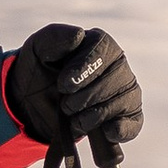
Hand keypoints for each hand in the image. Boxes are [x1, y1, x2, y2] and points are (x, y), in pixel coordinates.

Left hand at [6, 23, 141, 161]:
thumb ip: (55, 37)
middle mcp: (118, 66)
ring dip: (94, 116)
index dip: (85, 69)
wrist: (33, 101)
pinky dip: (121, 129)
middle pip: (115, 78)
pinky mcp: (128, 117)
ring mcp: (126, 91)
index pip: (103, 51)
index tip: (63, 85)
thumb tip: (79, 36)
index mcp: (99, 44)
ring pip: (123, 102)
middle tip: (65, 106)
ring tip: (74, 119)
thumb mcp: (38, 49)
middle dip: (86, 97)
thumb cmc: (40, 70)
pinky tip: (106, 132)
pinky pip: (133, 124)